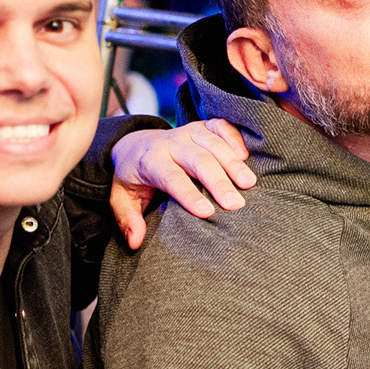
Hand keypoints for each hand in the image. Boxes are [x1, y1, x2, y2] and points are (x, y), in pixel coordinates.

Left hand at [110, 118, 255, 248]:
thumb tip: (136, 243)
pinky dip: (234, 137)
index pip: (170, 176)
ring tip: (248, 183)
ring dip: (232, 162)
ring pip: (212, 143)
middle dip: (218, 181)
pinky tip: (245, 156)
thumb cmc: (133, 177)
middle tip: (235, 204)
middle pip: (197, 159)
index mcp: (149, 160)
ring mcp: (186, 132)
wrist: (134, 144)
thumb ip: (127, 220)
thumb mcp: (120, 199)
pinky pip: (220, 126)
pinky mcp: (201, 127)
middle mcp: (169, 143)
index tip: (207, 212)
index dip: (188, 193)